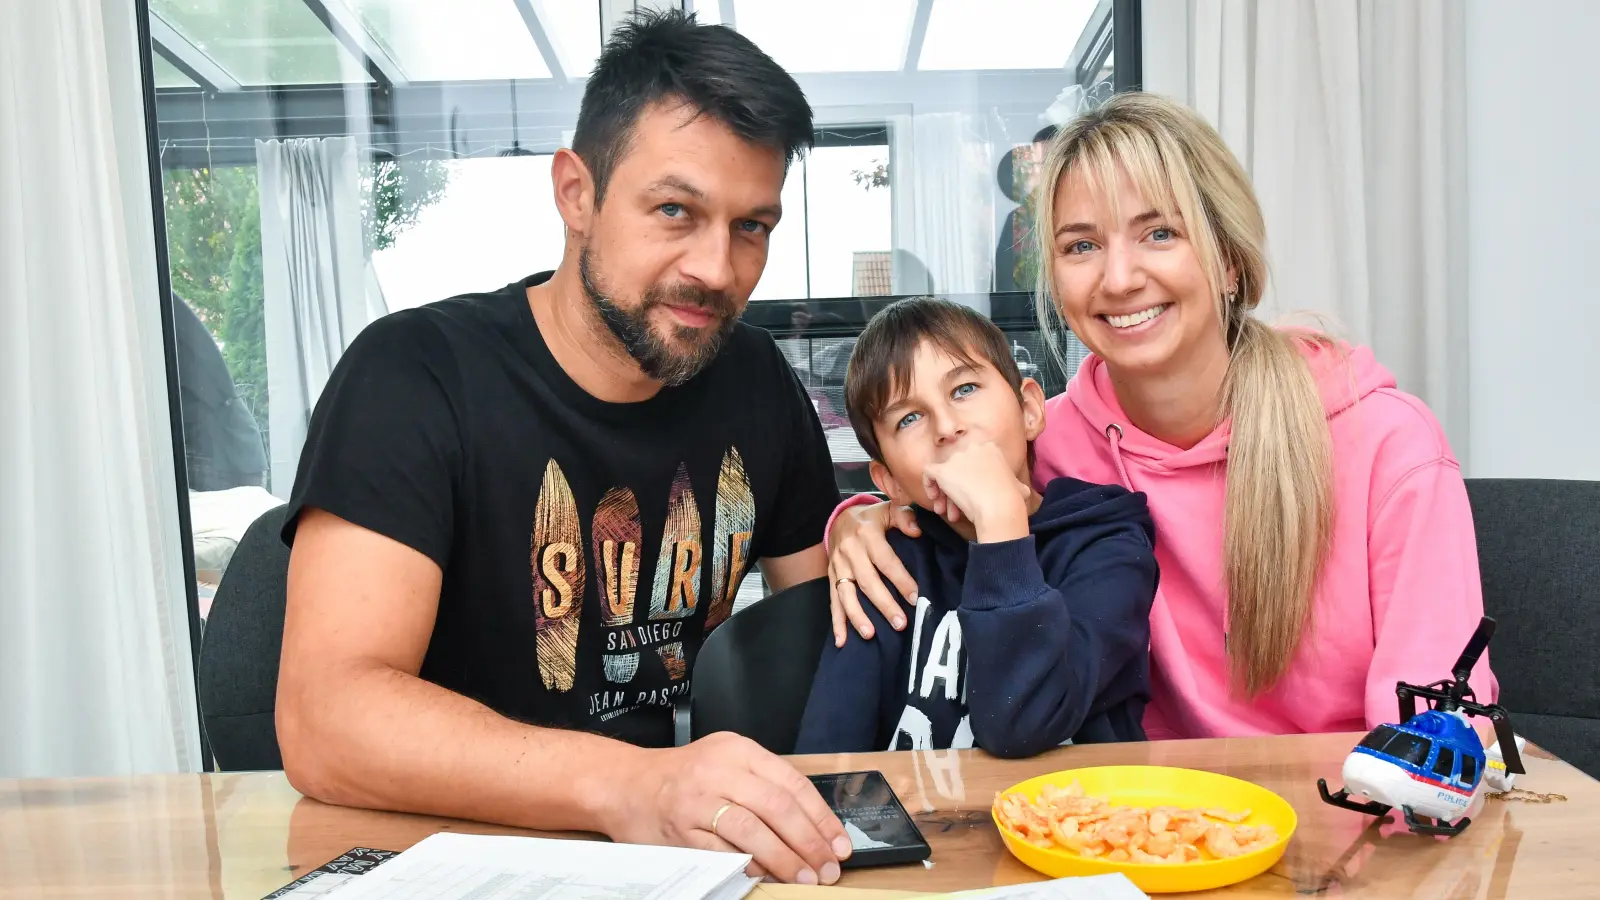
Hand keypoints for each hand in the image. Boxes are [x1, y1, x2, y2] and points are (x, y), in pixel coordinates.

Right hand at [606, 733, 851, 883]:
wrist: (625, 784)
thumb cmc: (684, 776)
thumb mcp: (726, 761)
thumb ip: (765, 785)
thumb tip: (813, 827)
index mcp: (738, 750)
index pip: (792, 784)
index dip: (821, 818)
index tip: (838, 844)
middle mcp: (719, 770)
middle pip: (777, 807)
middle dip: (809, 842)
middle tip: (827, 868)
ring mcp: (697, 800)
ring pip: (751, 830)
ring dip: (783, 859)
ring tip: (804, 878)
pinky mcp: (680, 829)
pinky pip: (721, 851)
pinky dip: (747, 865)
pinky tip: (765, 875)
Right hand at [828, 501, 920, 645]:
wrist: (839, 519)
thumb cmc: (871, 519)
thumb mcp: (888, 509)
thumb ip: (904, 517)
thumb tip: (917, 531)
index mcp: (867, 535)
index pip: (886, 561)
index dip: (901, 580)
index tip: (915, 598)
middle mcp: (850, 552)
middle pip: (867, 582)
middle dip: (884, 604)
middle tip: (900, 623)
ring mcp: (838, 566)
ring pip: (846, 594)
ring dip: (857, 616)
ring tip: (870, 634)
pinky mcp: (831, 578)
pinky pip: (833, 601)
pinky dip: (837, 622)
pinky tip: (842, 641)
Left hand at [920, 443, 1030, 539]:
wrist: (999, 507)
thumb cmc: (1011, 501)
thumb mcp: (1019, 487)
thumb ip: (1015, 484)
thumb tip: (1023, 491)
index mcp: (990, 448)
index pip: (971, 458)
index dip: (969, 477)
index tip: (971, 493)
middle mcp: (972, 448)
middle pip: (956, 465)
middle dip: (955, 486)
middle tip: (955, 505)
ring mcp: (956, 457)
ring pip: (943, 471)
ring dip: (943, 491)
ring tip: (946, 510)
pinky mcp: (943, 469)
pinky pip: (928, 473)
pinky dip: (929, 485)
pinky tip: (936, 500)